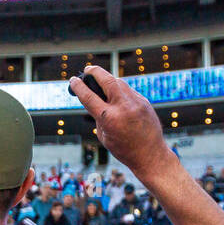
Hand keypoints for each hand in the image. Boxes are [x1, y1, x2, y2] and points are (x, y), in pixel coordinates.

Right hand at [69, 65, 169, 184]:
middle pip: (107, 80)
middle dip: (95, 72)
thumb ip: (100, 117)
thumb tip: (97, 100)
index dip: (79, 87)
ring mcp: (136, 102)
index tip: (73, 80)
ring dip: (108, 80)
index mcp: (109, 119)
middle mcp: (123, 107)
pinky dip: (119, 90)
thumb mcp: (104, 136)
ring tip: (100, 81)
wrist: (150, 155)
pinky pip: (128, 91)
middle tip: (87, 69)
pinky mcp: (144, 102)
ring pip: (119, 83)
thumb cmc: (124, 149)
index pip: (89, 97)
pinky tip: (116, 95)